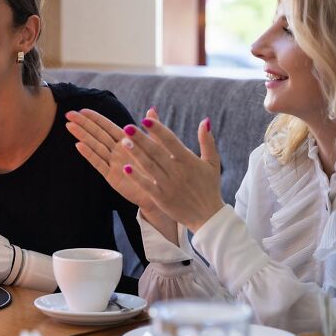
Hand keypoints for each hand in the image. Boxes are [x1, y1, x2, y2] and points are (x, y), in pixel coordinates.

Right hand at [66, 107, 177, 242]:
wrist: (160, 192)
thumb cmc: (159, 169)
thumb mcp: (157, 146)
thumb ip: (153, 128)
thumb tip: (152, 109)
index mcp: (127, 141)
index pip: (107, 126)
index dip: (95, 118)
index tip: (82, 110)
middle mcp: (117, 151)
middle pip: (97, 134)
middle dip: (83, 124)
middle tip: (68, 113)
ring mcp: (113, 163)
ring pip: (95, 146)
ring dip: (82, 136)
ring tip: (69, 126)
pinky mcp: (112, 176)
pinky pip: (99, 163)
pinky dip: (89, 154)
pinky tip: (79, 145)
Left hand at [120, 116, 224, 231]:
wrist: (208, 217)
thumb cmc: (209, 187)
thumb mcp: (212, 163)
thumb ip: (207, 141)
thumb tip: (204, 120)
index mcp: (189, 161)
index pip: (171, 141)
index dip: (158, 130)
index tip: (146, 119)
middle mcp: (177, 172)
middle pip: (156, 152)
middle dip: (141, 139)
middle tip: (127, 127)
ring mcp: (168, 185)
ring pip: (149, 166)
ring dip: (136, 154)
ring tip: (123, 142)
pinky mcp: (161, 198)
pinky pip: (146, 185)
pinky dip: (137, 177)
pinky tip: (126, 168)